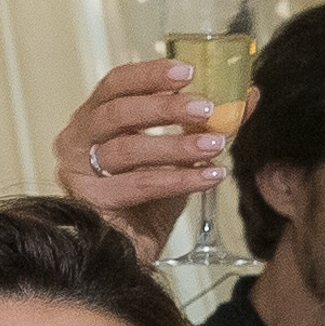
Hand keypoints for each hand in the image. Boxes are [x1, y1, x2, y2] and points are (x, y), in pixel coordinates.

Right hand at [53, 60, 254, 265]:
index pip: (116, 84)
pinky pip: (140, 186)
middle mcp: (76, 141)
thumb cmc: (148, 201)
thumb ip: (206, 124)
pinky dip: (178, 179)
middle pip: (118, 113)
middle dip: (165, 107)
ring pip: (128, 150)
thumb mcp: (179, 154)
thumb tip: (247, 96)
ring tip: (213, 145)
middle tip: (205, 108)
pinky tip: (208, 176)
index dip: (149, 74)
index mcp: (93, 118)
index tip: (187, 71)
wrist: (133, 254)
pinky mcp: (92, 203)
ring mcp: (79, 173)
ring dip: (176, 146)